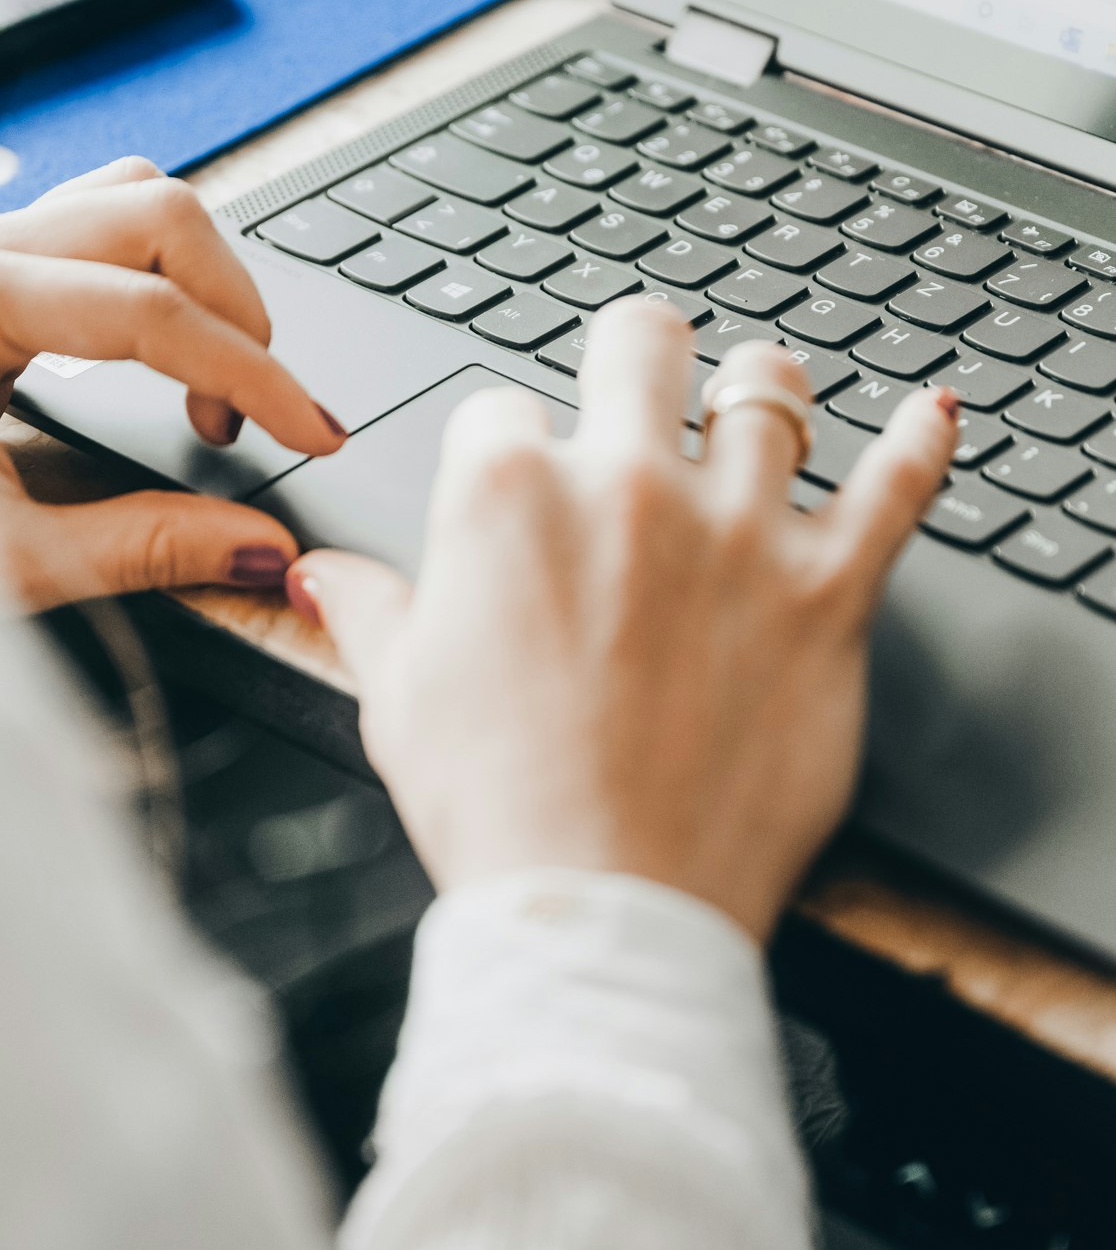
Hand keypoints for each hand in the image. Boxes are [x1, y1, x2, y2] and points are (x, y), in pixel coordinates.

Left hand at [0, 157, 344, 609]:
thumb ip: (142, 549)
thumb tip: (259, 547)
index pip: (155, 314)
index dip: (256, 378)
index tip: (312, 434)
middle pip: (159, 214)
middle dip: (236, 310)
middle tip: (253, 418)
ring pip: (127, 198)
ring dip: (196, 279)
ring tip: (203, 385)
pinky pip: (89, 223)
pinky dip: (148, 277)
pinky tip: (144, 358)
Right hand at [286, 304, 955, 943]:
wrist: (604, 908)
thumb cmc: (499, 809)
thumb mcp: (398, 700)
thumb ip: (369, 612)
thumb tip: (322, 575)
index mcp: (507, 497)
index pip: (505, 406)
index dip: (513, 444)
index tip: (527, 483)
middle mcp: (627, 487)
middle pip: (641, 342)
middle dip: (635, 354)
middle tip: (641, 384)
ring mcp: (737, 532)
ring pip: (770, 390)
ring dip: (761, 390)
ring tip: (758, 403)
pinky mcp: (828, 592)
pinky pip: (896, 484)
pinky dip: (918, 443)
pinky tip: (926, 418)